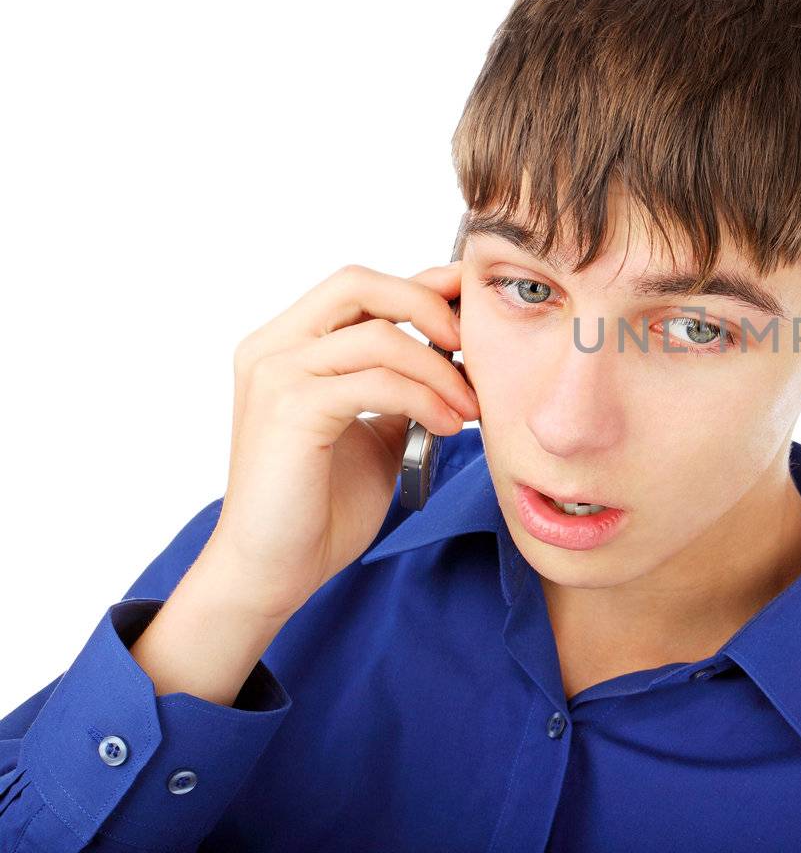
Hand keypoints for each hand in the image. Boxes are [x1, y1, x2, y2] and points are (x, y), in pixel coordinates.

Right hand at [204, 261, 479, 620]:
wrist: (275, 568)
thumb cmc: (321, 504)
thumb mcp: (373, 429)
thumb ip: (399, 384)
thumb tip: (454, 355)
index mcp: (288, 344)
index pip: (360, 286)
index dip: (422, 285)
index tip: (474, 305)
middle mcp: (272, 347)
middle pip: (359, 283)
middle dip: (429, 305)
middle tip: (474, 347)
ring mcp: (276, 374)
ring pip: (379, 335)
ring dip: (439, 369)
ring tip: (470, 407)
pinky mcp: (289, 409)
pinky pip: (375, 382)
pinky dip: (423, 398)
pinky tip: (447, 425)